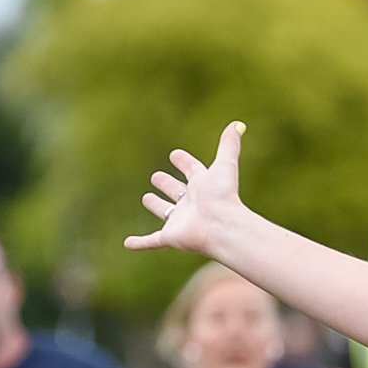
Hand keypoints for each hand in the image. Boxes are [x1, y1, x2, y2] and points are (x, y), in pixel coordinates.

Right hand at [125, 121, 246, 257]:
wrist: (223, 227)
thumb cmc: (223, 196)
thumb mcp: (224, 166)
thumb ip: (229, 145)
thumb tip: (239, 124)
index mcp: (202, 186)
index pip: (192, 170)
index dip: (185, 162)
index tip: (175, 155)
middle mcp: (191, 203)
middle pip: (176, 192)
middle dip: (167, 184)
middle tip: (157, 177)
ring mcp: (180, 221)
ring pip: (165, 212)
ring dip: (156, 206)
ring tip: (146, 198)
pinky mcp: (170, 237)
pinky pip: (151, 241)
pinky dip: (139, 243)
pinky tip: (127, 244)